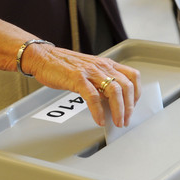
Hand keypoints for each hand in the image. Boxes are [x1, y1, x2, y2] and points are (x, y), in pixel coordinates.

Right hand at [0, 13, 140, 127]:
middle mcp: (102, 66)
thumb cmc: (63, 66)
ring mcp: (90, 72)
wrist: (42, 58)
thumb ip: (101, 83)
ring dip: (118, 110)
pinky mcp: (78, 78)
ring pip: (114, 91)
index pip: (132, 76)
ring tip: (116, 122)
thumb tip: (112, 103)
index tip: (133, 106)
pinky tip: (99, 120)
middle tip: (125, 120)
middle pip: (126, 86)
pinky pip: (93, 97)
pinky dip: (98, 111)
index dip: (136, 93)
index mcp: (106, 64)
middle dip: (129, 107)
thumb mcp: (89, 71)